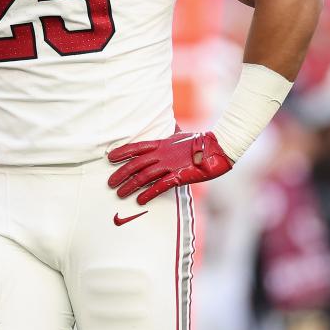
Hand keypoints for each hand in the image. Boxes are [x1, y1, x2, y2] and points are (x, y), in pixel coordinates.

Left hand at [108, 130, 231, 204]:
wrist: (219, 148)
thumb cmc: (201, 142)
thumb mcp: (181, 136)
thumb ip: (171, 136)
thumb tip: (170, 128)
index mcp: (162, 144)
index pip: (137, 147)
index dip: (122, 152)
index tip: (109, 157)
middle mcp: (162, 154)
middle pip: (136, 164)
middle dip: (121, 173)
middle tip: (109, 183)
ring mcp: (170, 165)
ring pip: (144, 176)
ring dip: (130, 186)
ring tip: (120, 194)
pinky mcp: (179, 176)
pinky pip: (160, 186)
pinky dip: (149, 193)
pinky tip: (140, 200)